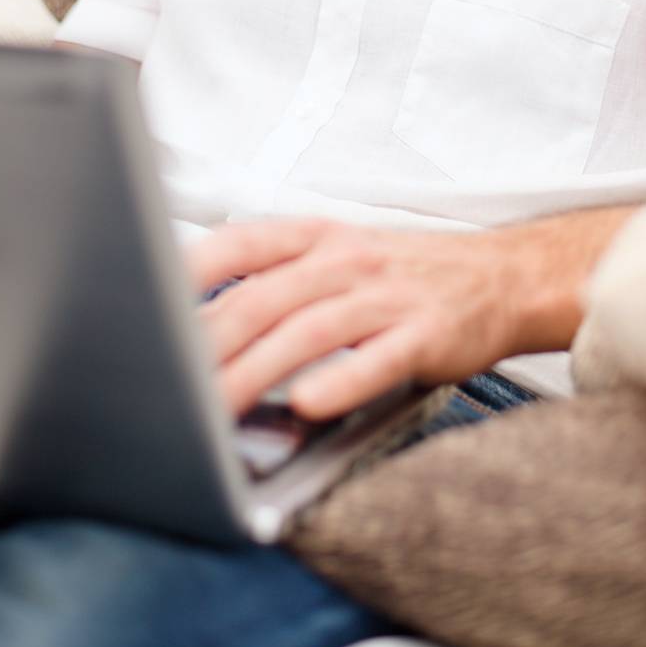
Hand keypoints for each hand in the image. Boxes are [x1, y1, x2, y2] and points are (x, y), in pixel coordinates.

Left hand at [187, 216, 527, 420]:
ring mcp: (387, 296)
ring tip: (213, 408)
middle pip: (263, 298)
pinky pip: (377, 358)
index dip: (190, 271)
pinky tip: (307, 403)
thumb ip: (278, 279)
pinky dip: (340, 381)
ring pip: (308, 331)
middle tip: (161, 383)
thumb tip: (196, 319)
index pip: (241, 243)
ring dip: (255, 372)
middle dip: (207, 345)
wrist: (502, 277)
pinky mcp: (425, 334)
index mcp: (319, 237)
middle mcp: (348, 260)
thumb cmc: (406, 275)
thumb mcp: (340, 256)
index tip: (143, 299)